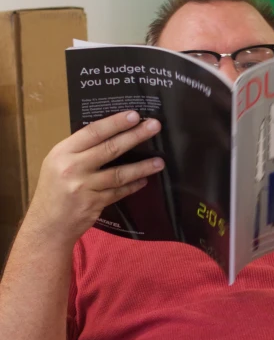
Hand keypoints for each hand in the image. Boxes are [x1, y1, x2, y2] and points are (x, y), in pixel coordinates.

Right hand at [25, 111, 163, 246]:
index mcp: (62, 152)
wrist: (47, 224)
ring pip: (119, 174)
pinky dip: (133, 186)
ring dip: (142, 167)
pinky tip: (144, 181)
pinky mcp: (94, 203)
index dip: (115, 123)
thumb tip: (110, 135)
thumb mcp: (57, 164)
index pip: (92, 132)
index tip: (134, 115)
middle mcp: (72, 167)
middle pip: (110, 148)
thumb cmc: (53, 190)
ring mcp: (84, 187)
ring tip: (159, 161)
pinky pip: (119, 192)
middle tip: (155, 126)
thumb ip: (80, 151)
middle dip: (135, 136)